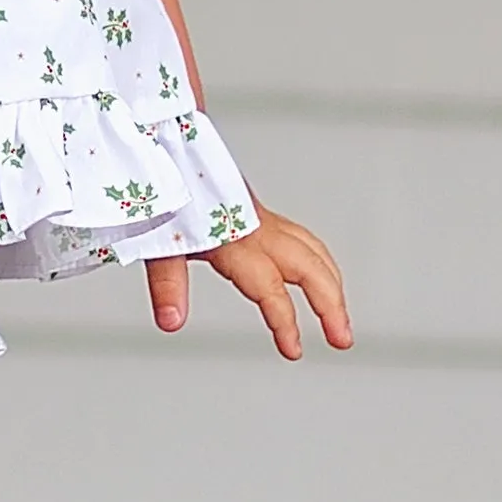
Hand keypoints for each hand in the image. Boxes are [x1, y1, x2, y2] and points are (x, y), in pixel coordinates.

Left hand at [148, 208, 350, 357]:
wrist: (168, 152)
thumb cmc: (166, 192)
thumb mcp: (159, 241)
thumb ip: (167, 284)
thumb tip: (171, 322)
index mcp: (236, 237)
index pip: (271, 286)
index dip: (285, 321)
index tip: (294, 349)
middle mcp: (258, 227)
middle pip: (310, 267)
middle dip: (331, 305)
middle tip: (342, 340)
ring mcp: (262, 219)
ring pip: (313, 251)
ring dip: (332, 285)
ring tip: (339, 318)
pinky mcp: (259, 215)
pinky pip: (303, 240)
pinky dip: (320, 263)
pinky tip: (319, 278)